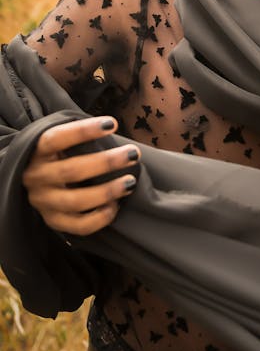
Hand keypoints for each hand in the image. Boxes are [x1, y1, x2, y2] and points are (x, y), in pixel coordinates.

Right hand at [22, 116, 140, 235]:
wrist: (36, 179)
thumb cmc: (59, 153)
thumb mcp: (61, 140)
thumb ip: (80, 137)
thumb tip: (113, 128)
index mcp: (37, 151)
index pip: (57, 138)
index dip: (84, 131)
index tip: (112, 124)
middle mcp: (36, 176)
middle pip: (71, 171)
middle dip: (106, 162)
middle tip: (133, 154)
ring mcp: (43, 201)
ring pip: (76, 201)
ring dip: (106, 192)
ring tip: (129, 183)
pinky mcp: (53, 221)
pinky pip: (77, 226)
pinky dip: (99, 218)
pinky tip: (115, 206)